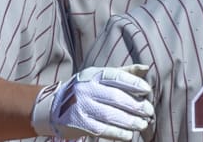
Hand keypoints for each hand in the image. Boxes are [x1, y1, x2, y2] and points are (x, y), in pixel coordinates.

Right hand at [31, 64, 153, 140]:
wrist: (53, 106)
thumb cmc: (85, 89)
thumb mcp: (99, 77)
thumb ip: (123, 72)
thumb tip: (146, 68)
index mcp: (93, 74)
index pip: (116, 76)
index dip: (133, 83)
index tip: (147, 91)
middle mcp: (86, 88)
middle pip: (115, 97)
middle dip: (135, 105)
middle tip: (149, 111)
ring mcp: (81, 106)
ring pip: (110, 114)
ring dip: (129, 121)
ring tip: (142, 124)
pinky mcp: (78, 123)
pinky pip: (102, 129)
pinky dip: (117, 133)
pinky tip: (129, 135)